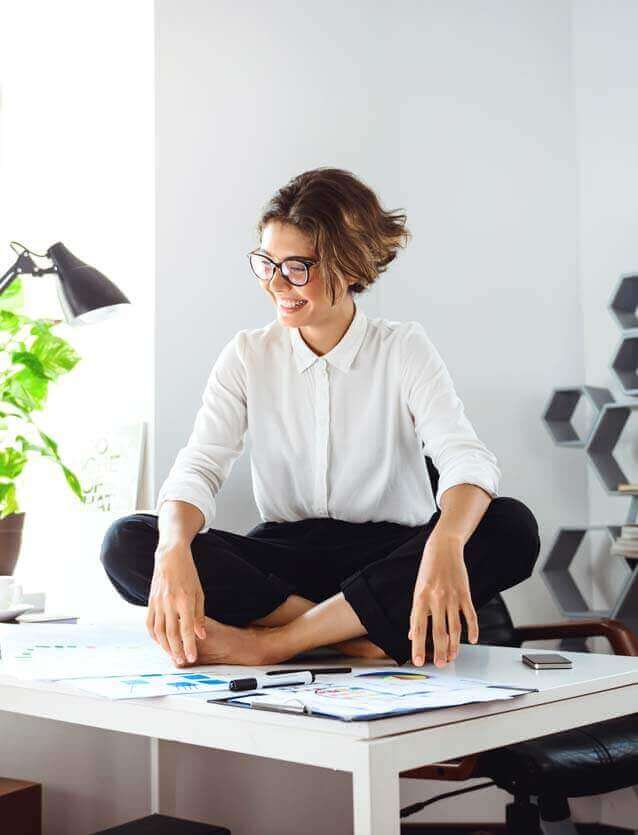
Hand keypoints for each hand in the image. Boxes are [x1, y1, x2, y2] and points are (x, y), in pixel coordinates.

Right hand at [146, 542, 206, 665]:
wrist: (170, 557)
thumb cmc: (188, 573)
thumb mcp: (199, 592)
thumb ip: (199, 615)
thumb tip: (201, 635)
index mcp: (184, 599)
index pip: (186, 628)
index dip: (189, 645)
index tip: (192, 658)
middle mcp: (169, 602)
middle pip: (171, 633)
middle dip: (176, 650)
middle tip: (182, 661)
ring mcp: (157, 603)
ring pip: (159, 631)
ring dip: (165, 646)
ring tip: (172, 655)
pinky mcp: (150, 602)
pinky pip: (150, 623)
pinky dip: (154, 636)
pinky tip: (160, 642)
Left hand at [408, 532, 478, 667]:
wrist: (444, 548)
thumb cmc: (428, 570)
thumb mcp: (417, 590)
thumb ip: (416, 613)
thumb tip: (411, 634)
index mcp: (420, 598)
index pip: (418, 628)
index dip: (417, 646)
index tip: (417, 661)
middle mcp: (436, 598)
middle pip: (438, 631)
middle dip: (438, 651)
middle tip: (440, 664)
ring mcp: (452, 596)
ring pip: (455, 627)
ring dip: (454, 645)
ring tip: (452, 657)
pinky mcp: (465, 593)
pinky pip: (470, 615)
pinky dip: (472, 629)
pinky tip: (472, 640)